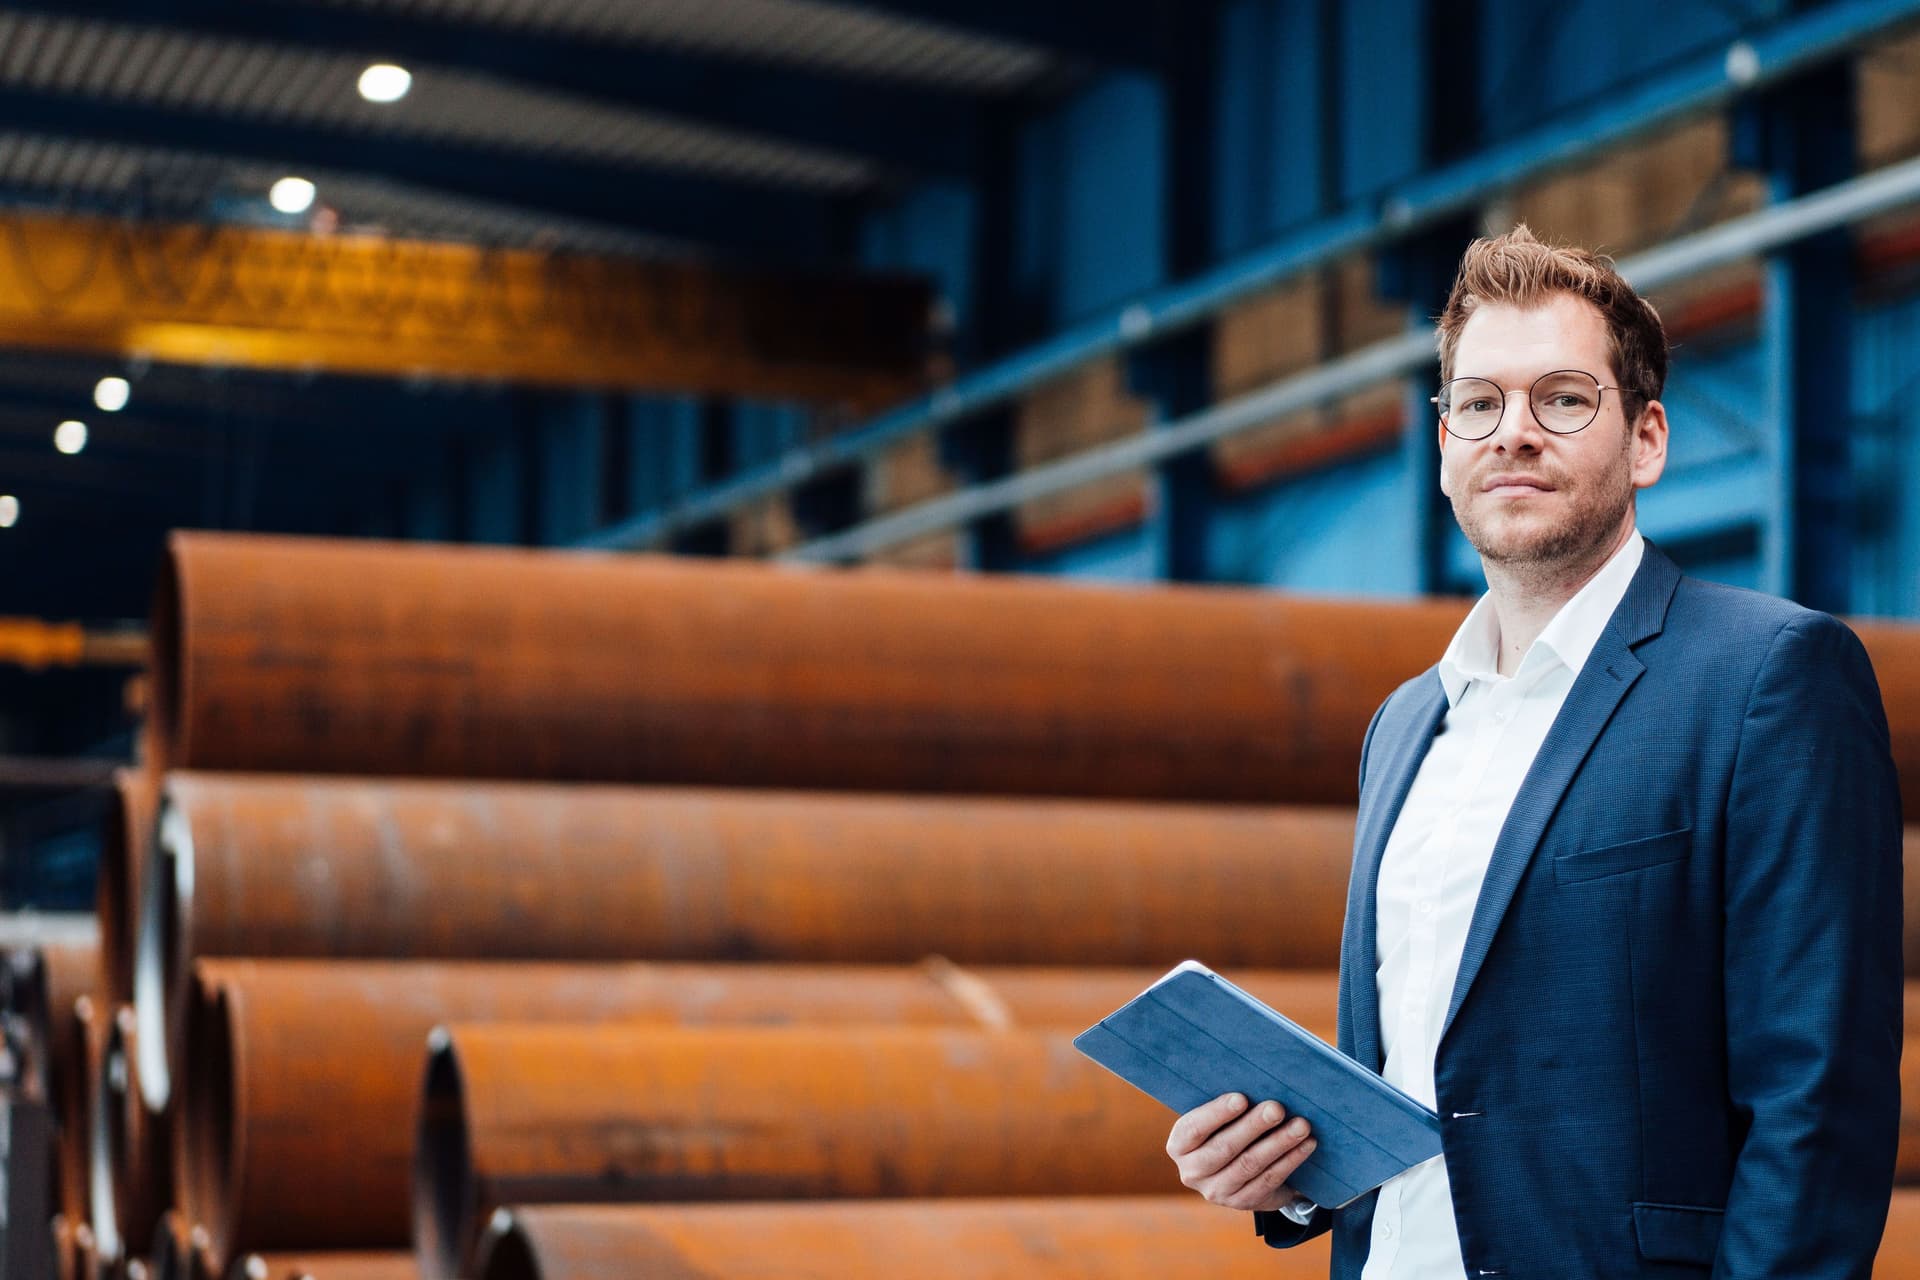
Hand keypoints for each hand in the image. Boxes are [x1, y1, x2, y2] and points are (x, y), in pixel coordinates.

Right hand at [1166, 1092, 1317, 1212]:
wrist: (1232, 1170)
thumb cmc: (1225, 1128)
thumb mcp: (1216, 1119)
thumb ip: (1228, 1106)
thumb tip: (1258, 1082)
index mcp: (1179, 1145)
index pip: (1194, 1129)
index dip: (1217, 1113)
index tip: (1241, 1098)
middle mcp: (1192, 1172)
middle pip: (1224, 1148)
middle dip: (1254, 1126)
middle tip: (1277, 1108)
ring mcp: (1216, 1191)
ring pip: (1250, 1165)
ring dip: (1279, 1143)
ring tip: (1301, 1125)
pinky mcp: (1242, 1202)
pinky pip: (1268, 1180)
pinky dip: (1290, 1160)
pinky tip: (1305, 1145)